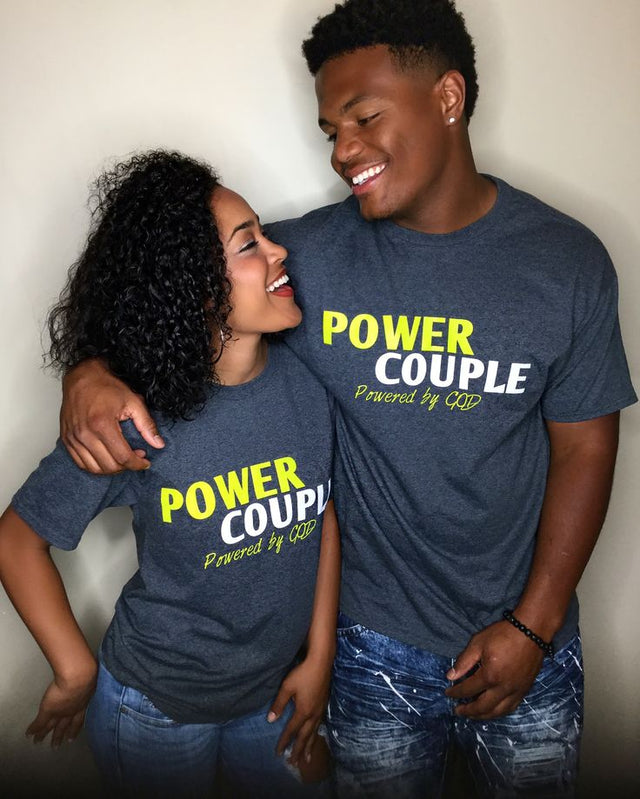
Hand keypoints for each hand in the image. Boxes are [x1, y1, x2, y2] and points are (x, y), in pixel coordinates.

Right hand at [27, 667, 97, 746]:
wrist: (79, 677)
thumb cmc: (87, 675)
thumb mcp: (90, 681)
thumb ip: (89, 683)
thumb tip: (92, 679)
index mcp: (82, 704)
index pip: (78, 720)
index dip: (74, 729)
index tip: (71, 737)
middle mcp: (72, 711)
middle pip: (64, 726)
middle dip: (60, 736)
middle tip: (56, 746)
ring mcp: (60, 712)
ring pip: (51, 727)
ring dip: (44, 735)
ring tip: (38, 742)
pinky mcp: (49, 710)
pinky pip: (40, 723)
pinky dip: (34, 729)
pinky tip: (29, 734)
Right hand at [61, 358, 163, 472]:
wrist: (82, 376)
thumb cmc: (106, 386)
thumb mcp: (133, 401)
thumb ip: (147, 425)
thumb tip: (158, 444)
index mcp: (102, 424)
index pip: (122, 456)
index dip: (137, 464)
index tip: (145, 462)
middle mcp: (85, 434)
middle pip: (109, 465)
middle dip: (126, 467)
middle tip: (136, 458)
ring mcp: (73, 438)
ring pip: (94, 468)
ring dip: (111, 469)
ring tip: (122, 459)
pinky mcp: (67, 439)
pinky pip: (81, 463)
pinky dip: (95, 466)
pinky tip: (107, 459)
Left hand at [268, 656, 330, 766]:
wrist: (322, 662)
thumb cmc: (302, 673)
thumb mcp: (287, 687)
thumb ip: (279, 704)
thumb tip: (270, 720)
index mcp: (303, 711)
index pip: (292, 730)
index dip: (285, 742)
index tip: (279, 753)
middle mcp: (313, 714)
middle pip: (305, 736)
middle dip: (299, 751)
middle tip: (295, 764)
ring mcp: (320, 710)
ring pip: (314, 733)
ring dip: (310, 747)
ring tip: (307, 759)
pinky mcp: (324, 704)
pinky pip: (319, 725)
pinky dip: (316, 735)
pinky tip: (316, 736)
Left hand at [444, 621, 544, 719]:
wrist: (531, 631)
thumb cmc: (503, 634)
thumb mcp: (478, 643)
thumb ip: (464, 662)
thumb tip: (450, 676)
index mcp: (490, 676)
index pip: (468, 690)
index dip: (455, 693)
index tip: (448, 693)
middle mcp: (503, 688)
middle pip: (483, 707)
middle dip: (468, 711)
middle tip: (458, 711)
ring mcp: (516, 691)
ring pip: (498, 712)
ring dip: (483, 716)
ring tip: (473, 715)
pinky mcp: (525, 690)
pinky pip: (511, 708)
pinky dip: (499, 712)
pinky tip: (493, 710)